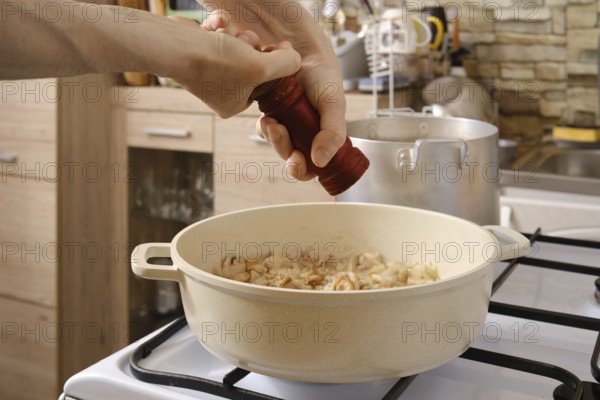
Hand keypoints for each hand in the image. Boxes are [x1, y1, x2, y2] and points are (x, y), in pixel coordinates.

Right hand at [166, 13, 300, 117]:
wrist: (174, 45)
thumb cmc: (214, 63)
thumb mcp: (261, 67)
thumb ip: (286, 64)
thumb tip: (295, 59)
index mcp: (235, 104)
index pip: (267, 83)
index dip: (274, 64)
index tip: (276, 50)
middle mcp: (222, 90)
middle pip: (254, 63)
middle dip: (252, 47)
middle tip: (245, 43)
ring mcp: (210, 70)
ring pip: (239, 46)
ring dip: (237, 35)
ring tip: (226, 36)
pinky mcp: (200, 50)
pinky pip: (222, 34)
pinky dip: (221, 26)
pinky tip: (215, 26)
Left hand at [198, 1, 346, 179]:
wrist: (300, 49)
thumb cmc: (323, 76)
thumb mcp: (334, 104)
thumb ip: (333, 133)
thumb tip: (320, 161)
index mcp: (320, 137)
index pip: (310, 167)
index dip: (301, 169)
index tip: (294, 160)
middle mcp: (303, 133)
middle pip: (288, 156)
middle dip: (281, 146)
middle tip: (276, 128)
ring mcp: (286, 124)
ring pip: (274, 143)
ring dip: (270, 134)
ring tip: (270, 118)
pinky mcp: (270, 113)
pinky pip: (263, 128)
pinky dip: (263, 123)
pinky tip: (265, 109)